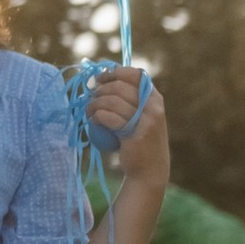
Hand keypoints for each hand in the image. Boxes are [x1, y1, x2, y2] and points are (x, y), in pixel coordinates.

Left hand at [84, 64, 168, 185]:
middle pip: (120, 87)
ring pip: (112, 102)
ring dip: (94, 104)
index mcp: (155, 98)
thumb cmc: (140, 140)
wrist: (150, 170)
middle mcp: (153, 107)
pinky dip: (97, 116)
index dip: (115, 73)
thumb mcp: (142, 116)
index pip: (136, 74)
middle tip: (91, 98)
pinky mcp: (133, 135)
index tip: (100, 78)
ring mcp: (145, 121)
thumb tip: (101, 78)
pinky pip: (108, 118)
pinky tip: (92, 119)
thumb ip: (130, 99)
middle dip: (100, 90)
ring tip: (88, 111)